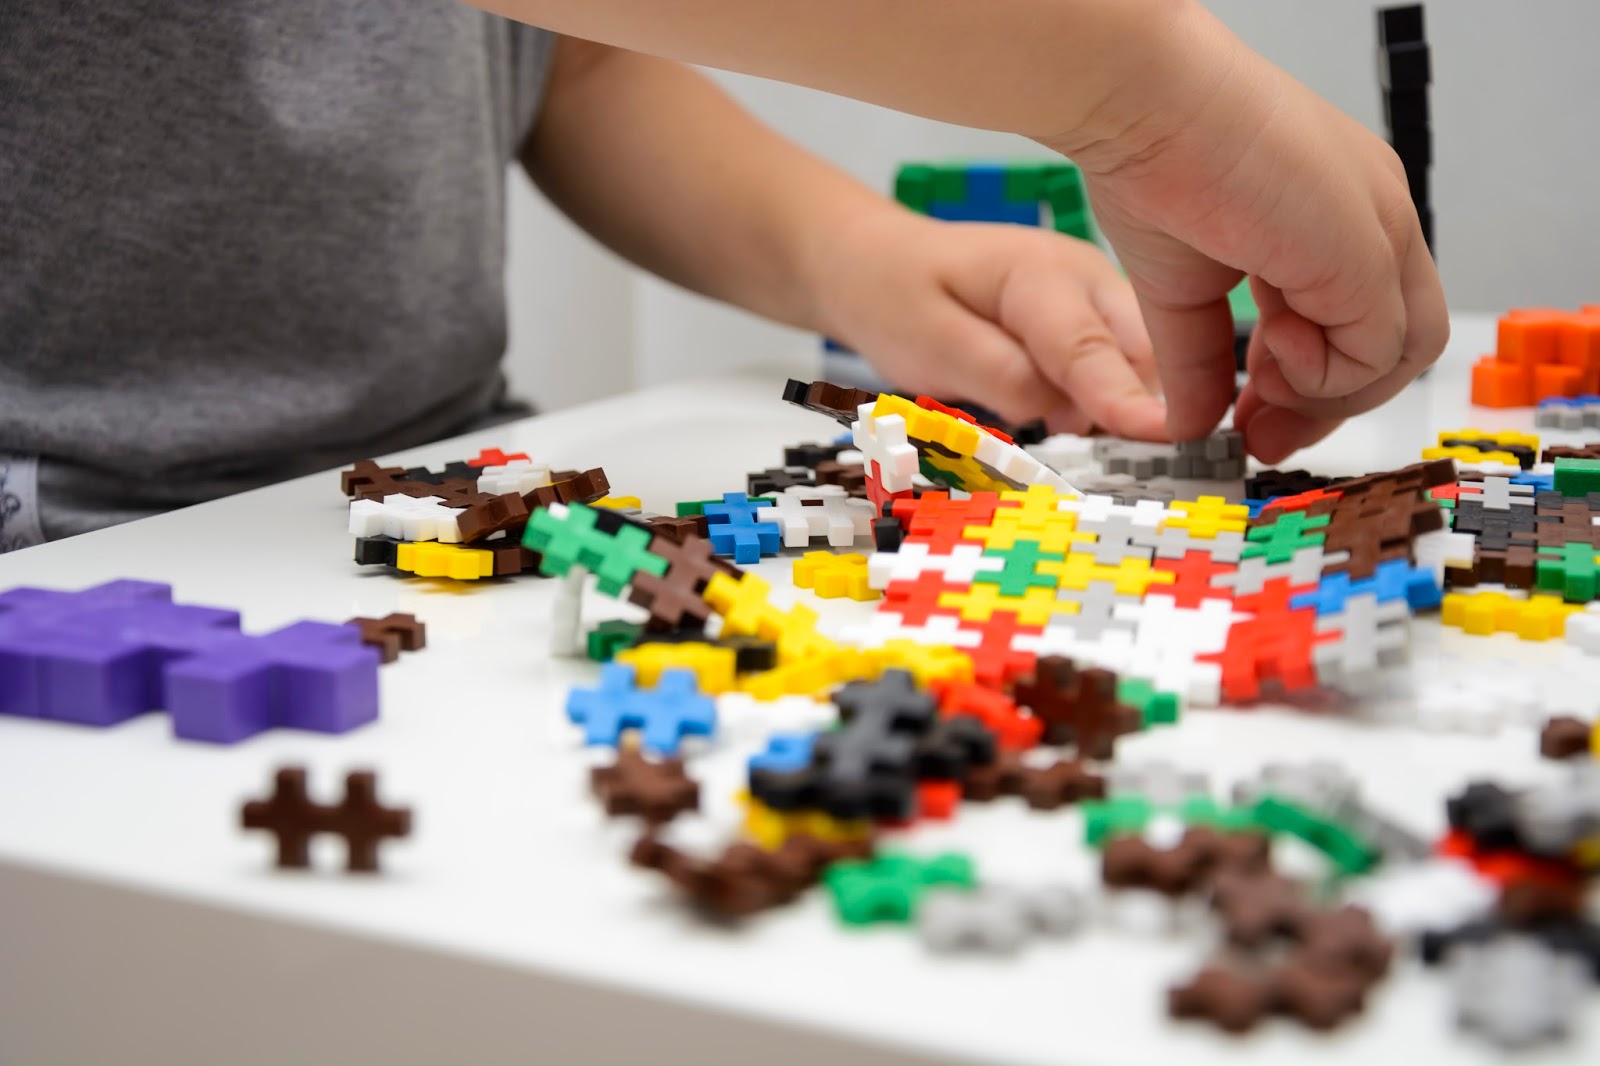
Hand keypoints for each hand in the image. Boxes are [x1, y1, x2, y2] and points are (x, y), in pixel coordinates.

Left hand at [813, 207, 1165, 437]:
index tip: (1162, 437)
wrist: (885, 264)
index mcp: (1042, 273)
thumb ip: (1006, 380)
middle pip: (1145, 353)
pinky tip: (1110, 447)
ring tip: (1129, 469)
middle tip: (1142, 476)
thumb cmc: (900, 302)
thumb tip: (1073, 418)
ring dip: (1138, 413)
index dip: (1124, 397)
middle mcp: (1088, 279)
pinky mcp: (1098, 327)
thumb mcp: (937, 345)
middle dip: (1149, 409)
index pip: (1090, 347)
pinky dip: (1119, 409)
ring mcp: (1100, 301)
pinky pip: (1125, 372)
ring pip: (1146, 366)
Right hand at [1059, 3, 1448, 462]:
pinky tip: (1269, 348)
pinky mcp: (1369, 252)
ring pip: (1402, 352)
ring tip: (1260, 381)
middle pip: (1394, 344)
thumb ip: (1195, 360)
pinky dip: (1322, 374)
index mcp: (1334, 217)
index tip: (1253, 416)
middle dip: (1326, 404)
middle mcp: (1373, 220)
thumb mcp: (1178, 291)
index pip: (1359, 320)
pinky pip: (1378, 351)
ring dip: (1326, 391)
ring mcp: (1380, 231)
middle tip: (1263, 433)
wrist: (1145, 108)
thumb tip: (1189, 422)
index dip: (1311, 383)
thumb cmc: (1153, 163)